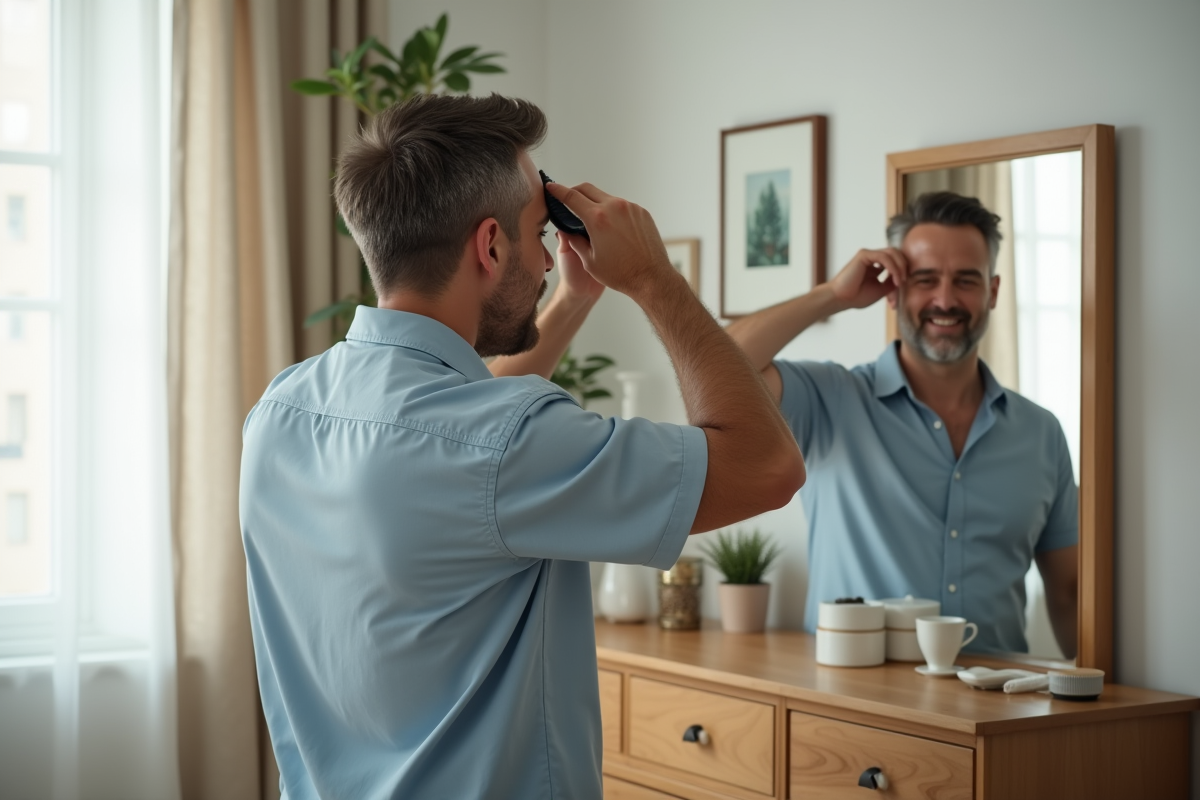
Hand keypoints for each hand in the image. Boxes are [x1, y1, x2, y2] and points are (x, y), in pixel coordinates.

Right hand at [545, 181, 675, 297]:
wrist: (651, 278)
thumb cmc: (620, 274)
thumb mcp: (589, 261)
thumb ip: (575, 241)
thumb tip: (567, 230)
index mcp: (597, 219)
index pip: (571, 197)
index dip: (558, 191)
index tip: (551, 187)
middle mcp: (614, 207)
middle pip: (587, 189)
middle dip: (575, 191)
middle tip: (568, 198)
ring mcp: (630, 208)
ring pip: (606, 197)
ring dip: (595, 203)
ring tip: (592, 219)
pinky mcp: (641, 212)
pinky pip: (622, 206)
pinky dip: (612, 211)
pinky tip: (612, 227)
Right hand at [827, 248, 908, 310]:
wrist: (840, 299)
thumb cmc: (856, 297)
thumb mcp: (881, 290)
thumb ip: (892, 281)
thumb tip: (904, 277)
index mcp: (874, 266)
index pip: (895, 261)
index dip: (902, 272)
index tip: (901, 288)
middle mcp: (871, 258)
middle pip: (897, 254)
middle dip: (903, 267)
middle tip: (904, 283)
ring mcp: (867, 255)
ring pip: (893, 253)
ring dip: (900, 267)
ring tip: (900, 281)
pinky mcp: (864, 254)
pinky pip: (885, 257)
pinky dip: (893, 267)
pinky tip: (895, 278)